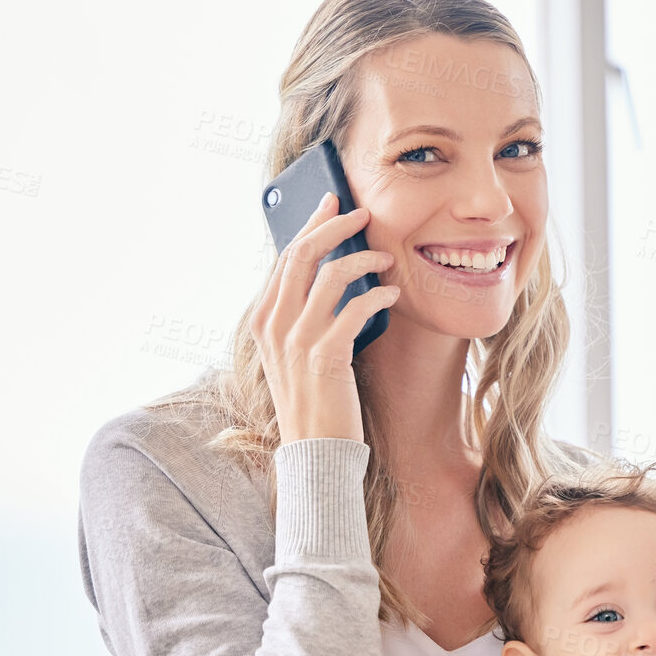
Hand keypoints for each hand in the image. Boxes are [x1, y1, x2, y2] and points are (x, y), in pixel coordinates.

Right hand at [250, 191, 399, 443]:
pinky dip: (379, 295)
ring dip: (365, 259)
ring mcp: (296, 340)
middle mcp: (273, 325)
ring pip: (330, 275)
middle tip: (363, 214)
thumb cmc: (313, 400)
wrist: (314, 451)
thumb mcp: (295, 352)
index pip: (284, 257)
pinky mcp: (325, 356)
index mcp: (262, 320)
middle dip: (335, 226)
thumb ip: (301, 315)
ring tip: (387, 259)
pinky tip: (393, 294)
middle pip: (302, 254)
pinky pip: (355, 308)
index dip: (310, 225)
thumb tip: (327, 274)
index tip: (333, 204)